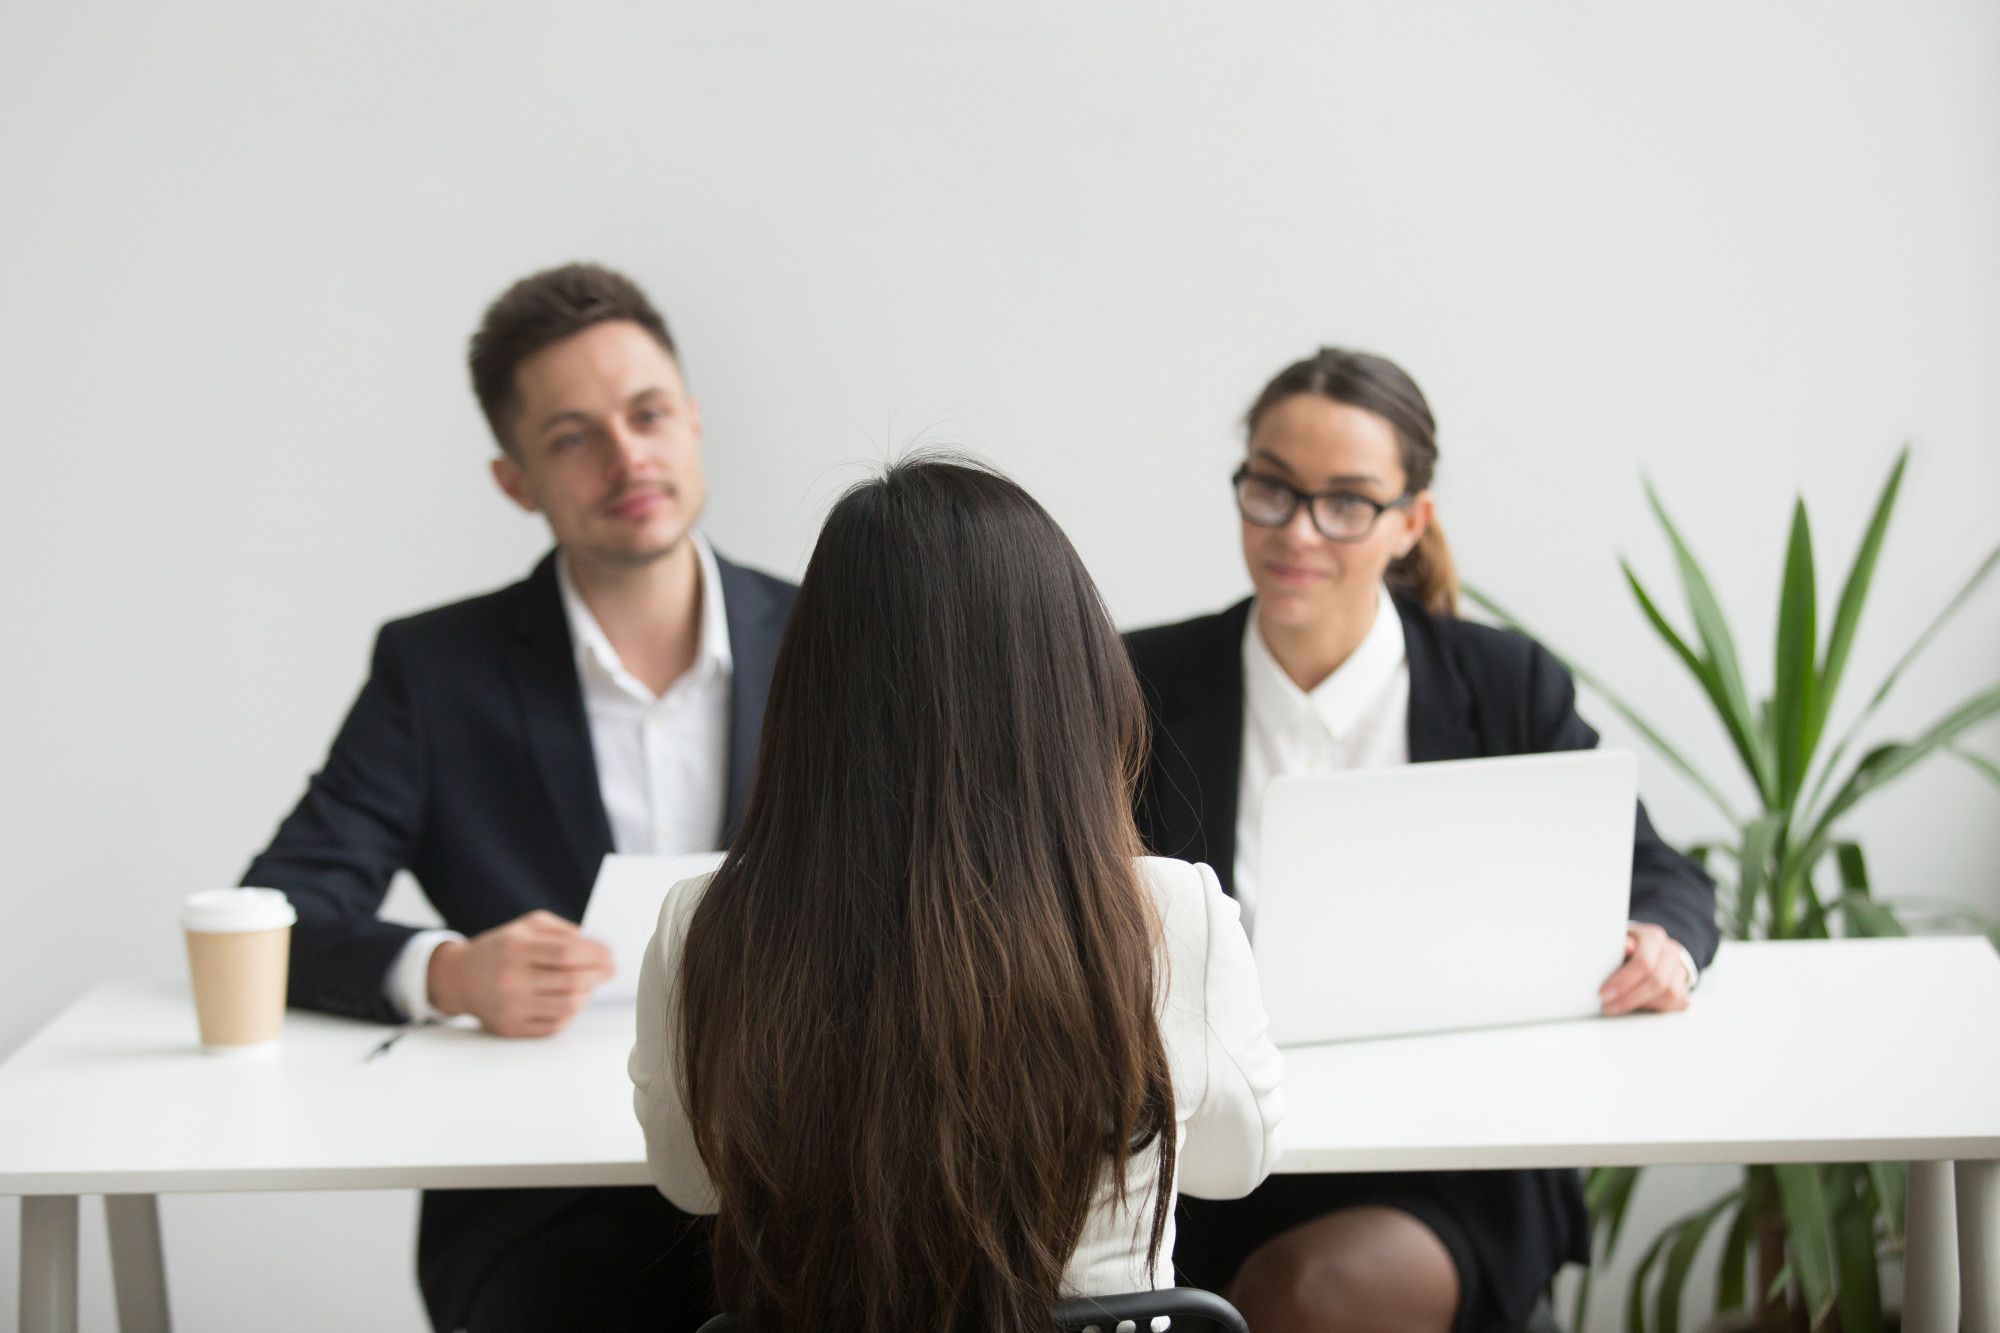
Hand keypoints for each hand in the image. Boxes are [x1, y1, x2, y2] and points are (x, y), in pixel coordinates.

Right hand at [427, 910, 613, 1036]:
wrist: (459, 978)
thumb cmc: (501, 947)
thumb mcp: (526, 926)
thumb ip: (562, 931)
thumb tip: (596, 945)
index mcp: (516, 948)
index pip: (566, 953)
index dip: (595, 955)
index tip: (610, 955)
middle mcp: (511, 979)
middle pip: (571, 982)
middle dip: (598, 975)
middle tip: (609, 970)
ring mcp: (511, 1007)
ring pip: (568, 1006)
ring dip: (587, 994)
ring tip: (589, 984)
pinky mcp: (511, 1028)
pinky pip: (555, 1025)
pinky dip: (571, 1012)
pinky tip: (572, 999)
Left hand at [1600, 922, 1691, 1015]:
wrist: (1650, 953)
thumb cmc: (1626, 949)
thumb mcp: (1618, 942)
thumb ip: (1620, 945)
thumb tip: (1626, 946)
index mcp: (1653, 937)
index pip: (1643, 962)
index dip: (1623, 981)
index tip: (1604, 993)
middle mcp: (1671, 952)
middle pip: (1656, 981)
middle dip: (1629, 997)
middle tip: (1608, 1006)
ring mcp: (1680, 970)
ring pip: (1669, 994)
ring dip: (1641, 1004)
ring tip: (1617, 1007)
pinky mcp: (1684, 989)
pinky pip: (1675, 1003)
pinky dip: (1655, 1008)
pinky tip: (1636, 1006)